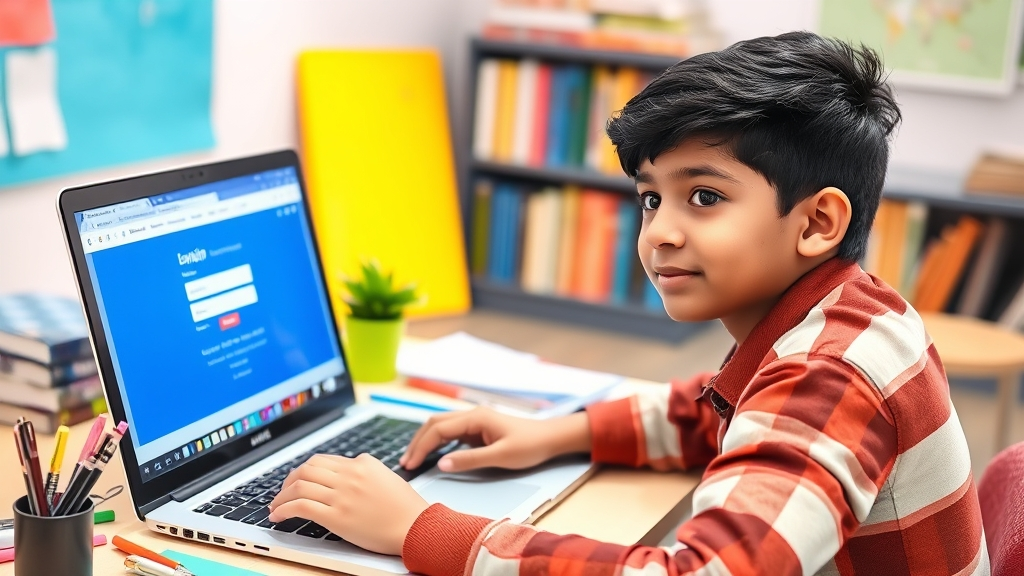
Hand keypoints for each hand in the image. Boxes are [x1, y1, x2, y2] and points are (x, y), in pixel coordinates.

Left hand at [267, 453, 427, 555]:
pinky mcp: (336, 516)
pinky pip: (300, 506)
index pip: (323, 460)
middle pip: (306, 468)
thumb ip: (364, 472)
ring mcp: (342, 495)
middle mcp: (350, 475)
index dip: (304, 471)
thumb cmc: (406, 508)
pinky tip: (278, 516)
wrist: (416, 527)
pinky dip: (283, 509)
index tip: (297, 480)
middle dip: (289, 480)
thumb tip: (345, 472)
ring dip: (281, 496)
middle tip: (283, 492)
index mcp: (362, 463)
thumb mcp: (386, 477)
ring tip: (275, 506)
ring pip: (299, 485)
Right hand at [400, 407, 590, 472]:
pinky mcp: (477, 429)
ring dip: (425, 441)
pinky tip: (432, 455)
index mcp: (475, 417)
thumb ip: (470, 460)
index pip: (438, 429)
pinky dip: (437, 442)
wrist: (550, 438)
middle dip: (417, 442)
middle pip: (434, 424)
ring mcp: (474, 421)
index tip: (410, 464)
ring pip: (440, 426)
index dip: (421, 447)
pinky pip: (451, 433)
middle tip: (405, 463)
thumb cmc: (529, 446)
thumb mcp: (501, 456)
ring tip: (413, 459)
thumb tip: (441, 463)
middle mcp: (471, 415)